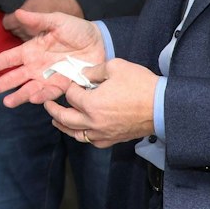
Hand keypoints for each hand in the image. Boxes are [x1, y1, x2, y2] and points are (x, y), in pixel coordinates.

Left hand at [0, 0, 82, 38]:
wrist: (78, 8)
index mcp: (23, 18)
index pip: (6, 23)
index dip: (8, 17)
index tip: (13, 12)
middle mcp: (27, 31)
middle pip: (13, 31)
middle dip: (15, 23)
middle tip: (23, 15)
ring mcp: (36, 38)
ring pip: (21, 37)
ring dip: (23, 30)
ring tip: (31, 21)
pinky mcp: (45, 41)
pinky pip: (32, 41)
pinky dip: (32, 35)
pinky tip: (38, 28)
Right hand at [0, 10, 106, 106]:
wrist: (100, 42)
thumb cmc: (77, 29)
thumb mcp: (57, 21)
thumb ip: (38, 20)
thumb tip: (19, 13)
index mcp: (31, 50)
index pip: (9, 58)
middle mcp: (35, 66)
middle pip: (13, 77)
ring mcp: (47, 77)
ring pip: (28, 89)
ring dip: (18, 96)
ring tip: (7, 102)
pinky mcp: (62, 86)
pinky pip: (49, 93)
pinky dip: (41, 96)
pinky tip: (33, 99)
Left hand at [43, 59, 157, 146]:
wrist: (163, 106)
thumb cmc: (141, 85)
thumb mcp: (116, 67)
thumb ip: (94, 70)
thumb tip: (83, 74)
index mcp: (91, 104)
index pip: (71, 95)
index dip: (70, 85)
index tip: (73, 81)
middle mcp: (93, 122)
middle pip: (65, 118)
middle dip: (54, 109)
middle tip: (46, 104)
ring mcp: (103, 133)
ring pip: (76, 134)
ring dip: (63, 126)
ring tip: (56, 121)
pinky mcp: (113, 139)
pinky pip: (92, 141)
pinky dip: (83, 136)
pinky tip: (81, 131)